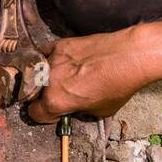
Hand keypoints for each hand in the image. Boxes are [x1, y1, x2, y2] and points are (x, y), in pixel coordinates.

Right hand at [26, 27, 154, 122]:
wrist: (129, 56)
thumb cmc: (119, 84)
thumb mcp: (101, 111)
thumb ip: (81, 111)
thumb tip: (77, 108)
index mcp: (56, 101)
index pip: (34, 112)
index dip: (45, 115)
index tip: (54, 113)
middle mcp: (49, 81)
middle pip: (32, 93)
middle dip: (42, 97)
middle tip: (59, 96)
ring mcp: (52, 60)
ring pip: (37, 72)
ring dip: (45, 77)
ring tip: (62, 76)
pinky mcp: (60, 45)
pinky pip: (45, 53)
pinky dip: (48, 58)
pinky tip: (60, 61)